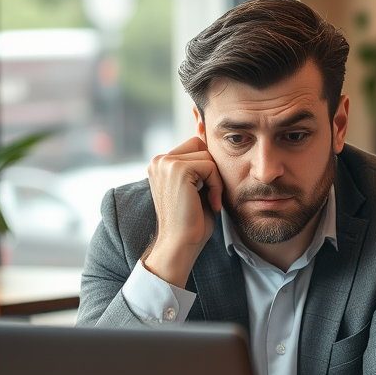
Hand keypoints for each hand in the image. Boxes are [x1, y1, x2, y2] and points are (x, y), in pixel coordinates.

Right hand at [142, 136, 223, 285]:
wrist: (181, 245)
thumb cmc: (192, 222)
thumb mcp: (199, 187)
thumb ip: (201, 164)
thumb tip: (205, 129)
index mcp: (161, 164)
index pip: (195, 146)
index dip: (208, 167)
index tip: (207, 192)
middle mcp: (159, 160)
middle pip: (201, 144)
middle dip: (211, 169)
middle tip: (208, 196)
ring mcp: (165, 163)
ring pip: (207, 154)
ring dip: (215, 179)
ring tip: (208, 200)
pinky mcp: (177, 169)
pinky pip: (210, 166)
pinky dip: (216, 185)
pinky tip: (209, 203)